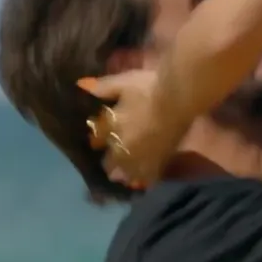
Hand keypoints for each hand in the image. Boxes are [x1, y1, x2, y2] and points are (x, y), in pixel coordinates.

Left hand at [77, 69, 185, 188]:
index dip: (97, 139)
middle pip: (110, 163)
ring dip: (124, 173)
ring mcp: (140, 156)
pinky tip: (144, 179)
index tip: (98, 140)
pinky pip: (148, 176)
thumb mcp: (124, 82)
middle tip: (112, 162)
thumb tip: (83, 87)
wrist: (178, 97)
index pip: (97, 139)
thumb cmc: (149, 87)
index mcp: (111, 126)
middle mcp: (122, 145)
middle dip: (109, 162)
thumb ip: (104, 88)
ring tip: (125, 176)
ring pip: (127, 173)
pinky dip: (144, 178)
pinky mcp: (159, 160)